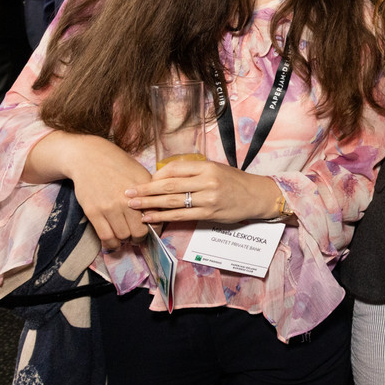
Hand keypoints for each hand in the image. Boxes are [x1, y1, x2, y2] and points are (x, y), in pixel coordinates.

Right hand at [26, 132, 154, 248]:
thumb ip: (151, 191)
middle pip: (140, 231)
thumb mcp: (141, 174)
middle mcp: (129, 200)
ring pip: (123, 236)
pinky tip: (113, 244)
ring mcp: (110, 207)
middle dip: (141, 238)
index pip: (157, 216)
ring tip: (126, 239)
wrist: (89, 157)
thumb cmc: (118, 164)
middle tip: (139, 237)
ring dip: (126, 241)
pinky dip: (111, 244)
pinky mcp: (93, 212)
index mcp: (144, 190)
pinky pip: (105, 236)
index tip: (152, 228)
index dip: (156, 226)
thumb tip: (160, 210)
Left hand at [126, 160, 280, 224]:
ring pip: (172, 201)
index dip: (156, 175)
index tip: (144, 180)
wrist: (257, 195)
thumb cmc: (235, 182)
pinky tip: (149, 217)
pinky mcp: (209, 213)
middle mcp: (207, 181)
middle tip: (127, 192)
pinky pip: (180, 216)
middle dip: (145, 189)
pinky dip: (162, 216)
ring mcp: (208, 198)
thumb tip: (165, 176)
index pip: (174, 169)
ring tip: (133, 205)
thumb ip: (193, 171)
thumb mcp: (216, 169)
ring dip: (149, 204)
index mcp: (207, 167)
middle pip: (169, 185)